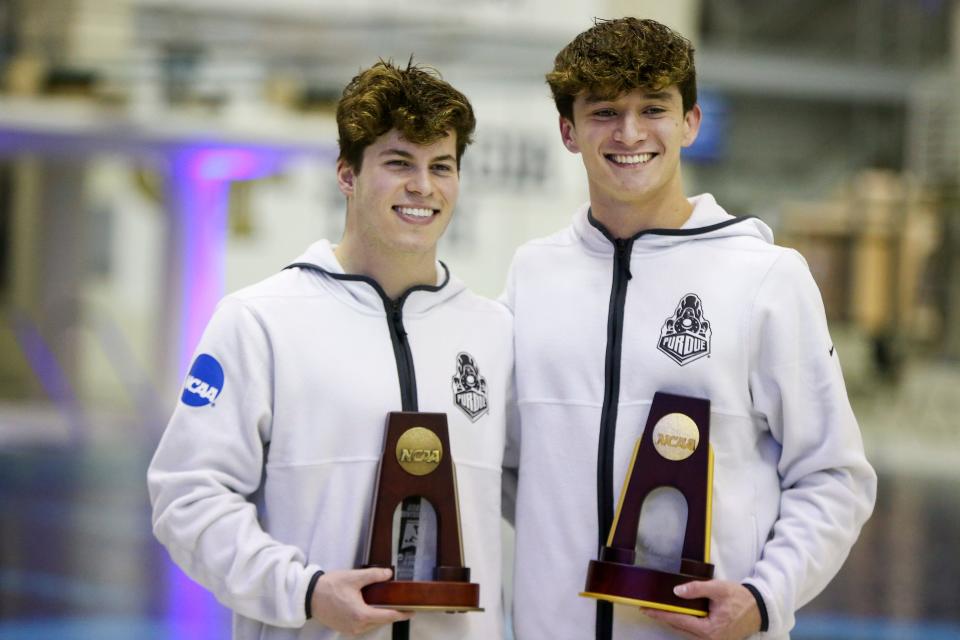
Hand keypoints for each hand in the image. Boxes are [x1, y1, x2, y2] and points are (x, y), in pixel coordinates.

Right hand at [310, 568, 412, 634]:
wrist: (309, 596)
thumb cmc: (330, 587)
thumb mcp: (354, 577)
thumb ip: (373, 575)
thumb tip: (389, 574)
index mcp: (361, 615)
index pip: (388, 616)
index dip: (402, 614)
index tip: (412, 612)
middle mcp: (357, 626)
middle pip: (381, 621)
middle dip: (391, 614)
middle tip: (400, 605)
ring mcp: (350, 630)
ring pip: (372, 625)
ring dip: (379, 616)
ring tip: (385, 605)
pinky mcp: (344, 629)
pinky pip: (362, 626)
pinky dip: (369, 618)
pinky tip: (370, 608)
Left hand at [641, 580, 760, 639]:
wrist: (760, 609)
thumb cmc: (741, 599)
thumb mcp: (719, 589)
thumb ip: (697, 589)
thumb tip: (677, 591)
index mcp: (709, 630)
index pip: (679, 620)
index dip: (661, 614)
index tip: (646, 609)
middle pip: (680, 628)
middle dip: (664, 617)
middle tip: (649, 608)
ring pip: (686, 631)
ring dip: (674, 621)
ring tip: (660, 610)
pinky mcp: (715, 638)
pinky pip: (694, 631)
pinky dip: (684, 623)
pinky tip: (678, 615)